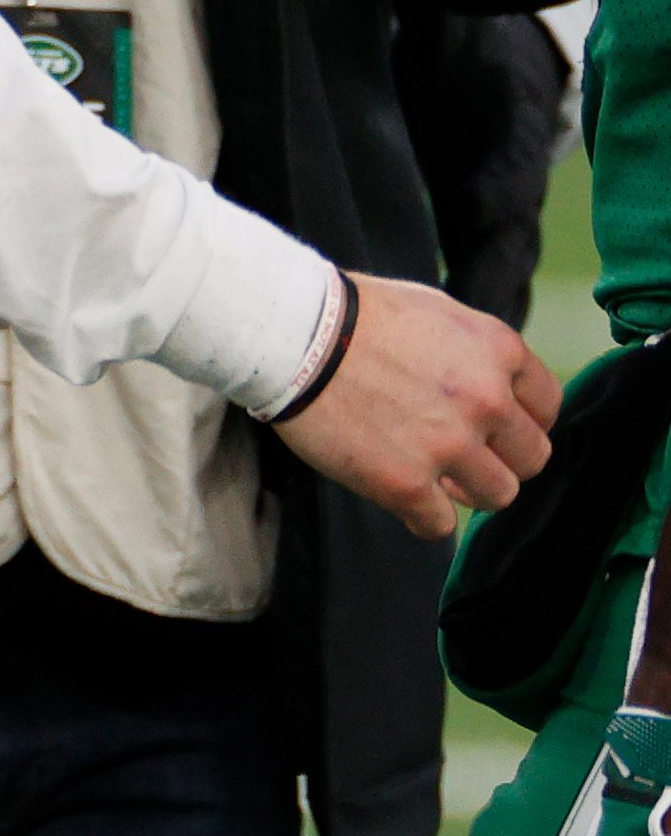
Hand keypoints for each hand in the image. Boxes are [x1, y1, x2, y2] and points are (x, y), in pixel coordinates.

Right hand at [266, 274, 555, 541]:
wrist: (289, 332)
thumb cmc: (351, 313)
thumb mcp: (434, 311)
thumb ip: (476, 352)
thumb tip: (495, 387)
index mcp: (498, 351)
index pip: (547, 406)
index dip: (519, 419)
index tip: (491, 426)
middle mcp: (486, 400)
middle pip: (532, 458)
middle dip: (498, 458)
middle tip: (459, 453)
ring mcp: (448, 445)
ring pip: (497, 496)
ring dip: (467, 490)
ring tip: (430, 475)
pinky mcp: (404, 483)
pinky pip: (440, 525)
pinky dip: (423, 516)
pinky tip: (399, 494)